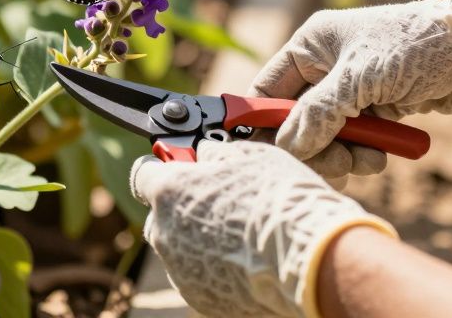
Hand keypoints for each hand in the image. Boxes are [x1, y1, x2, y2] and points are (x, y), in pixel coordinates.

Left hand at [130, 139, 394, 317]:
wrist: (308, 258)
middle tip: (223, 201)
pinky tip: (249, 259)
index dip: (164, 168)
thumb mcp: (249, 155)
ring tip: (244, 234)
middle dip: (185, 206)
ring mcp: (179, 271)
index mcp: (169, 191)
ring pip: (181, 247)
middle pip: (162, 214)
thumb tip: (205, 153)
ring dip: (201, 238)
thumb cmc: (280, 199)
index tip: (183, 168)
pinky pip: (200, 275)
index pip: (144, 174)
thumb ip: (215, 154)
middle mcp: (164, 232)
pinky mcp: (200, 299)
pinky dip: (216, 267)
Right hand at [249, 0, 451, 178]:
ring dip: (344, 155)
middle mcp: (325, 67)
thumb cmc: (415, 48)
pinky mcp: (375, 108)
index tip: (264, 160)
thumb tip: (286, 146)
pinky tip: (383, 152)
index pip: (267, 91)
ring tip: (369, 157)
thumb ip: (318, 113)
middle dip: (314, 148)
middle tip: (338, 163)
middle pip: (296, 122)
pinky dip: (364, 153)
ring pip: (326, 138)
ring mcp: (351, 90)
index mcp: (311, 45)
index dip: (262, 126)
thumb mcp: (359, 79)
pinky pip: (354, 142)